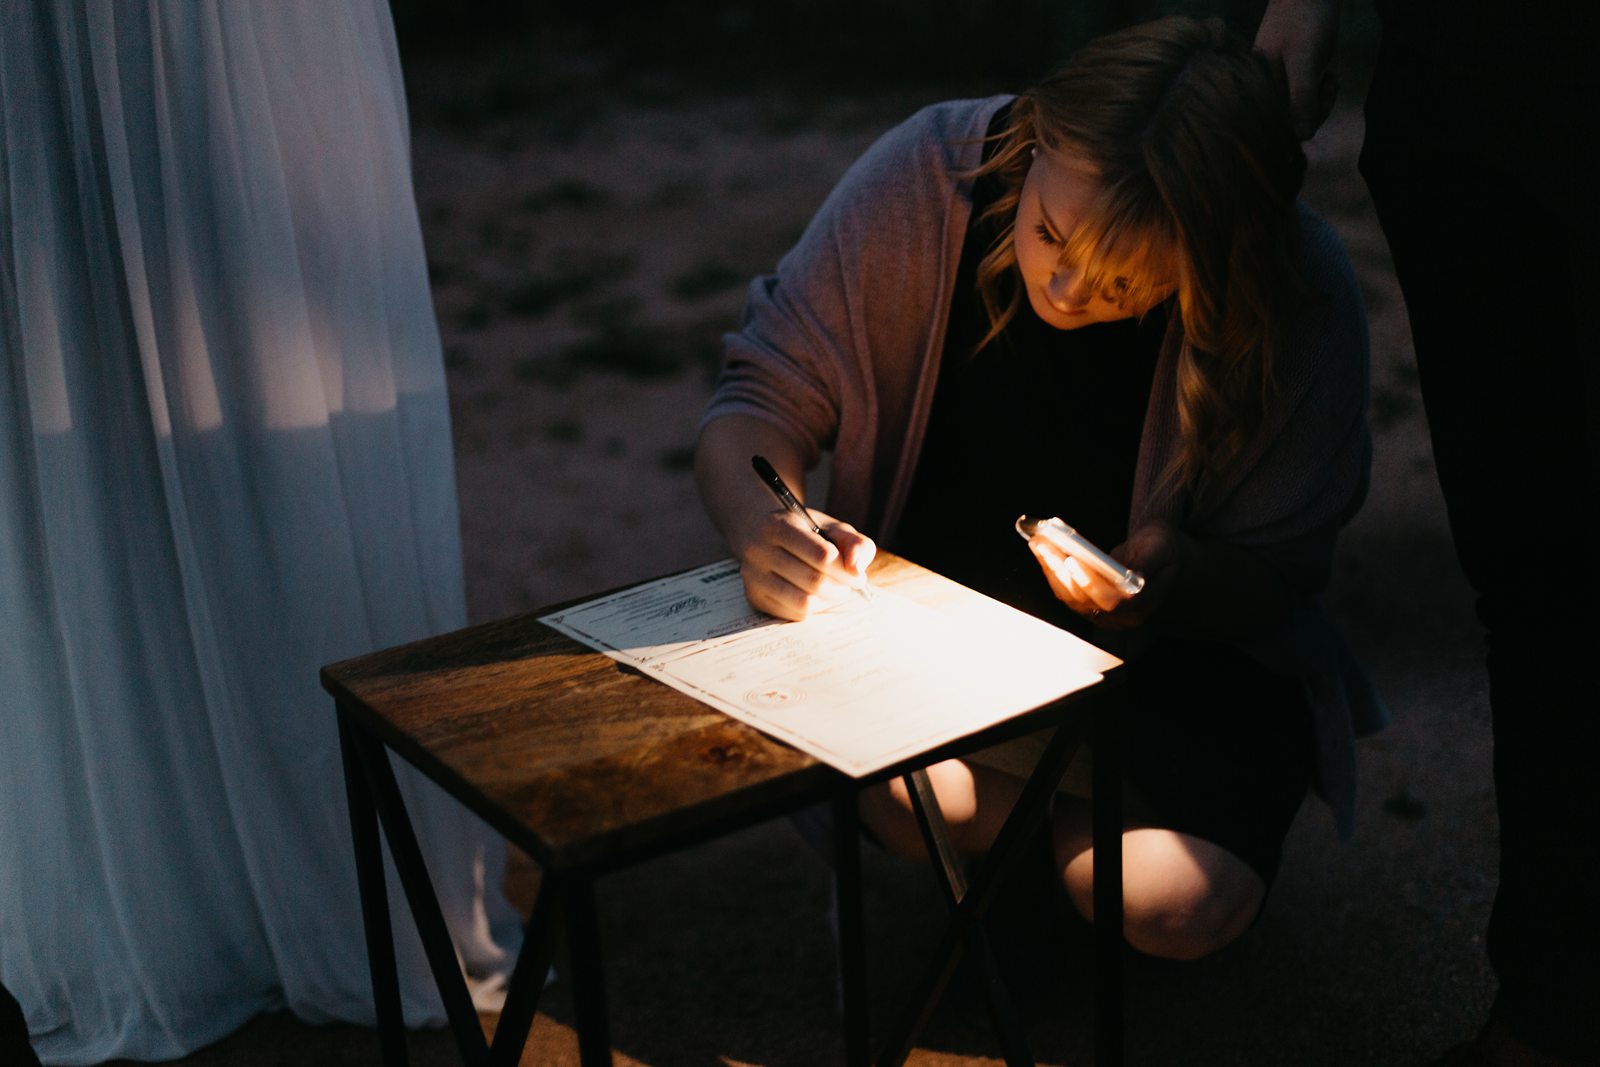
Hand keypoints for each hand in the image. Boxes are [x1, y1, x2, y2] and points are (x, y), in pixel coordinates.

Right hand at [734, 507, 875, 620]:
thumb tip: (856, 570)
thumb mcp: (831, 528)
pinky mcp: (754, 597)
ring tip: (835, 590)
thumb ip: (854, 543)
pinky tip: (818, 596)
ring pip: (804, 602)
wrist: (762, 534)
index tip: (857, 575)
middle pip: (815, 581)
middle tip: (849, 585)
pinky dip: (814, 609)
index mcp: (778, 525)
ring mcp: (753, 576)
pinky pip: (794, 614)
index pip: (822, 555)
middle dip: (841, 587)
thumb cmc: (805, 532)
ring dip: (829, 600)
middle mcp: (758, 550)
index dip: (846, 569)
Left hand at [1028, 521, 1185, 628]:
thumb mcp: (1162, 547)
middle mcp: (1121, 616)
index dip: (1090, 583)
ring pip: (1069, 596)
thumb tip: (1135, 576)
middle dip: (1059, 569)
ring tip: (1038, 540)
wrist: (1158, 560)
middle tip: (1043, 542)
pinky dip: (1051, 569)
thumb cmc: (1162, 550)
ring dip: (1050, 568)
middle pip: (1084, 599)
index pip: (1113, 602)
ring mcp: (1102, 614)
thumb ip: (1150, 561)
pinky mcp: (1088, 605)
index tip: (1072, 560)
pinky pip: (1065, 591)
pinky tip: (1042, 548)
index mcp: (1143, 604)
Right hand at [1254, 0, 1340, 139]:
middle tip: (1330, 86)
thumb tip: (1303, 135)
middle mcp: (1260, 89)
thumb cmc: (1304, 18)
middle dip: (1315, 110)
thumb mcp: (1305, 59)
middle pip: (1288, 122)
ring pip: (1296, 111)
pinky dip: (1317, 93)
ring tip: (1331, 80)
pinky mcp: (1283, 76)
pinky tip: (1328, 77)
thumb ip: (1302, 97)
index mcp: (1258, 87)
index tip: (1323, 97)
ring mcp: (1271, 82)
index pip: (1281, 126)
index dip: (1306, 121)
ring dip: (1319, 101)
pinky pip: (1299, 98)